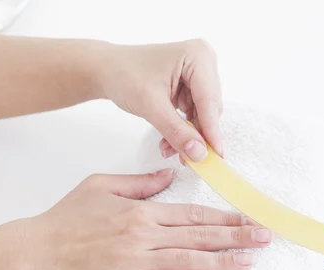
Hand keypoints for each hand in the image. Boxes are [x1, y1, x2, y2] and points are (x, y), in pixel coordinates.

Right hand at [26, 170, 271, 269]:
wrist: (40, 250)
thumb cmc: (67, 218)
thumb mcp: (100, 186)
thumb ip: (137, 182)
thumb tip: (167, 177)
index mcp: (140, 212)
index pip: (190, 215)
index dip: (222, 219)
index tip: (247, 220)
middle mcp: (143, 236)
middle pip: (198, 238)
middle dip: (235, 238)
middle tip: (264, 240)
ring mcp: (136, 262)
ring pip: (188, 261)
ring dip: (221, 262)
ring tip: (249, 262)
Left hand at [98, 39, 223, 162]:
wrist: (107, 70)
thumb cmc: (124, 75)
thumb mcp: (151, 105)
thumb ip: (176, 131)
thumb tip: (199, 153)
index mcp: (197, 56)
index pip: (209, 100)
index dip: (212, 130)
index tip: (216, 155)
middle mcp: (203, 62)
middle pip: (209, 109)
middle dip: (197, 135)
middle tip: (189, 160)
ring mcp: (198, 75)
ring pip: (202, 115)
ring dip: (188, 136)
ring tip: (170, 150)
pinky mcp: (190, 88)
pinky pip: (193, 115)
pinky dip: (182, 130)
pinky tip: (170, 143)